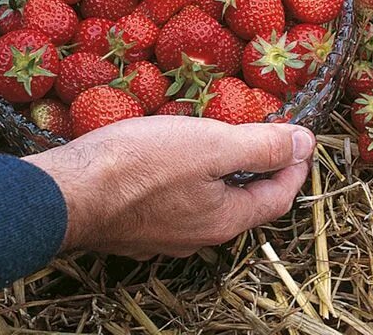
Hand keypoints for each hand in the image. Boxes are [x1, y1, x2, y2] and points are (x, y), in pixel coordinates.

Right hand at [23, 117, 314, 258]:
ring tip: (230, 139)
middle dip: (266, 169)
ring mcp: (168, 235)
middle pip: (249, 201)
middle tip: (270, 138)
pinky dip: (199, 176)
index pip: (280, 196)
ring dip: (230, 171)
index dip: (296, 167)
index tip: (302, 142)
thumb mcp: (213, 146)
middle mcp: (201, 236)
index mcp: (226, 220)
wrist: (67, 192)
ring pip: (215, 201)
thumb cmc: (142, 166)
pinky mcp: (141, 224)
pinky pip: (185, 200)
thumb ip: (263, 146)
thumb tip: (306, 143)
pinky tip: (186, 154)